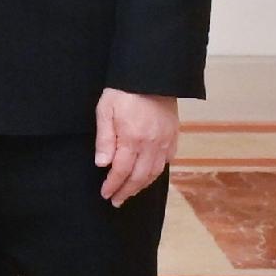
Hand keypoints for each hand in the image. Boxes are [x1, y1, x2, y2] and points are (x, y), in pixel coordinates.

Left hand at [90, 90, 179, 205]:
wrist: (152, 74)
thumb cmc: (124, 90)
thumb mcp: (106, 110)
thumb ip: (105, 139)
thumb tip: (102, 164)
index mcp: (132, 138)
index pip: (121, 171)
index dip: (113, 185)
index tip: (106, 194)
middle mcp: (151, 144)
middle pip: (139, 177)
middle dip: (127, 191)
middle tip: (116, 200)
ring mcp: (165, 141)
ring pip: (154, 172)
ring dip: (142, 185)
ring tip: (131, 192)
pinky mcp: (173, 135)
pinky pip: (167, 161)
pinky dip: (157, 172)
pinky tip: (149, 175)